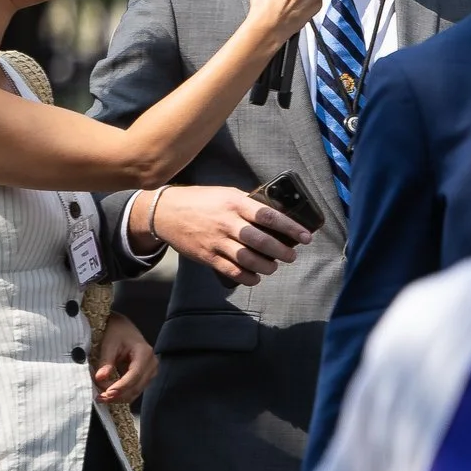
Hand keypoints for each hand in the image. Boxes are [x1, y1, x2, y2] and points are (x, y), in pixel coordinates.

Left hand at [93, 313, 155, 403]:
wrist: (124, 327)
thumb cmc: (117, 332)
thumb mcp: (109, 344)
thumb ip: (106, 361)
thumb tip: (100, 378)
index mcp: (145, 353)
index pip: (134, 375)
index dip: (121, 387)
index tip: (106, 394)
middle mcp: (152, 364)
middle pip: (136, 387)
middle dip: (118, 395)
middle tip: (99, 397)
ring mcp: (151, 372)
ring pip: (136, 391)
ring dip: (119, 396)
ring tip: (101, 396)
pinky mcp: (146, 376)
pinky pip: (134, 389)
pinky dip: (121, 393)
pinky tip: (108, 392)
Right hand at [139, 185, 309, 285]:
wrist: (164, 212)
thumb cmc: (201, 201)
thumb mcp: (226, 194)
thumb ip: (248, 204)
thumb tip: (275, 216)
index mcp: (234, 203)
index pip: (269, 216)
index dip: (291, 228)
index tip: (306, 237)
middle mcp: (226, 222)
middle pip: (261, 241)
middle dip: (282, 251)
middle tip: (291, 255)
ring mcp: (216, 241)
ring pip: (248, 259)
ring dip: (266, 267)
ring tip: (273, 267)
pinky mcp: (207, 256)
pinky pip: (232, 271)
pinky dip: (248, 277)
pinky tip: (255, 277)